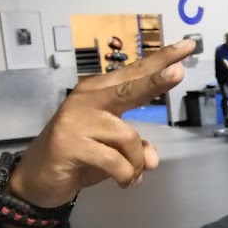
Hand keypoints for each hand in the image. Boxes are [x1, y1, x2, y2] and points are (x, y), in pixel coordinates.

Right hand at [7, 40, 195, 207]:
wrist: (39, 179)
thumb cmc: (81, 156)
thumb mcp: (116, 150)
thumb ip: (138, 147)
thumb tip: (152, 161)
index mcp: (100, 92)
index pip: (135, 73)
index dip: (161, 60)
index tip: (188, 45)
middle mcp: (89, 99)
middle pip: (130, 87)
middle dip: (156, 81)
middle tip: (178, 71)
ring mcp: (77, 120)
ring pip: (130, 138)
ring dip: (135, 163)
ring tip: (128, 175)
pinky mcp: (70, 143)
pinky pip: (115, 162)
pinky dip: (124, 176)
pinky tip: (121, 182)